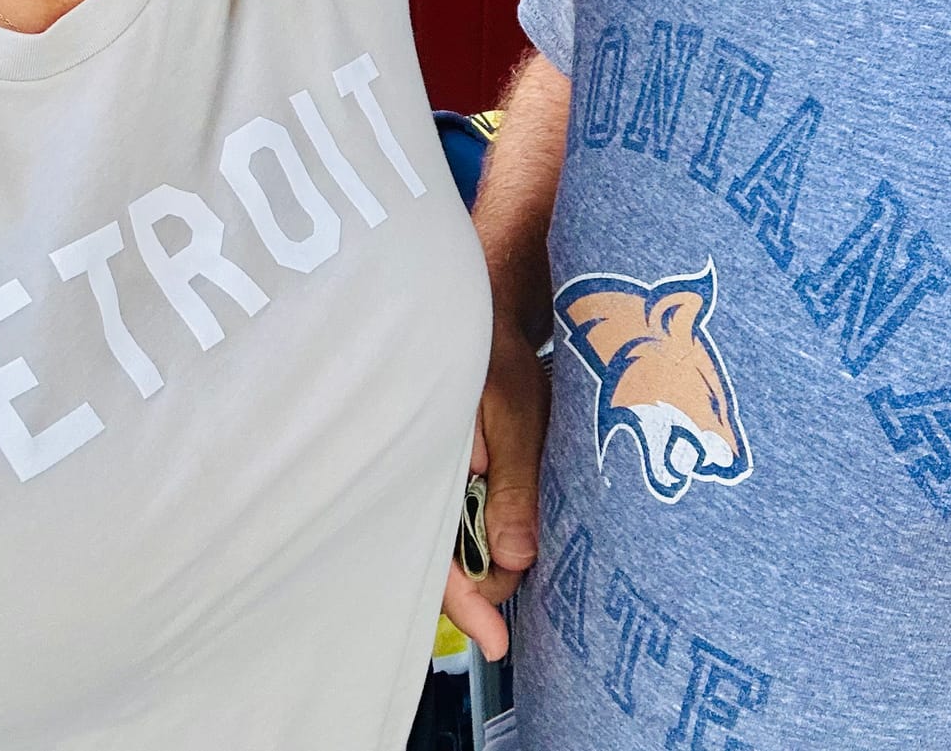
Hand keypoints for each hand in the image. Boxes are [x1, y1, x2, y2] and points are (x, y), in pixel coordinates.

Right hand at [440, 320, 550, 661]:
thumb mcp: (516, 412)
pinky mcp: (450, 472)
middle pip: (447, 560)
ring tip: (525, 524)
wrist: (482, 309)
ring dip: (490, 547)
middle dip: (487, 579)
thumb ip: (514, 486)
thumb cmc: (495, 351)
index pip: (436, 557)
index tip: (495, 642)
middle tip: (528, 569)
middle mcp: (422, 480)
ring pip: (458, 540)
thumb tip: (516, 559)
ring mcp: (435, 478)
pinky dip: (488, 525)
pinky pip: (464, 515)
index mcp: (426, 469)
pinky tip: (510, 520)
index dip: (467, 604)